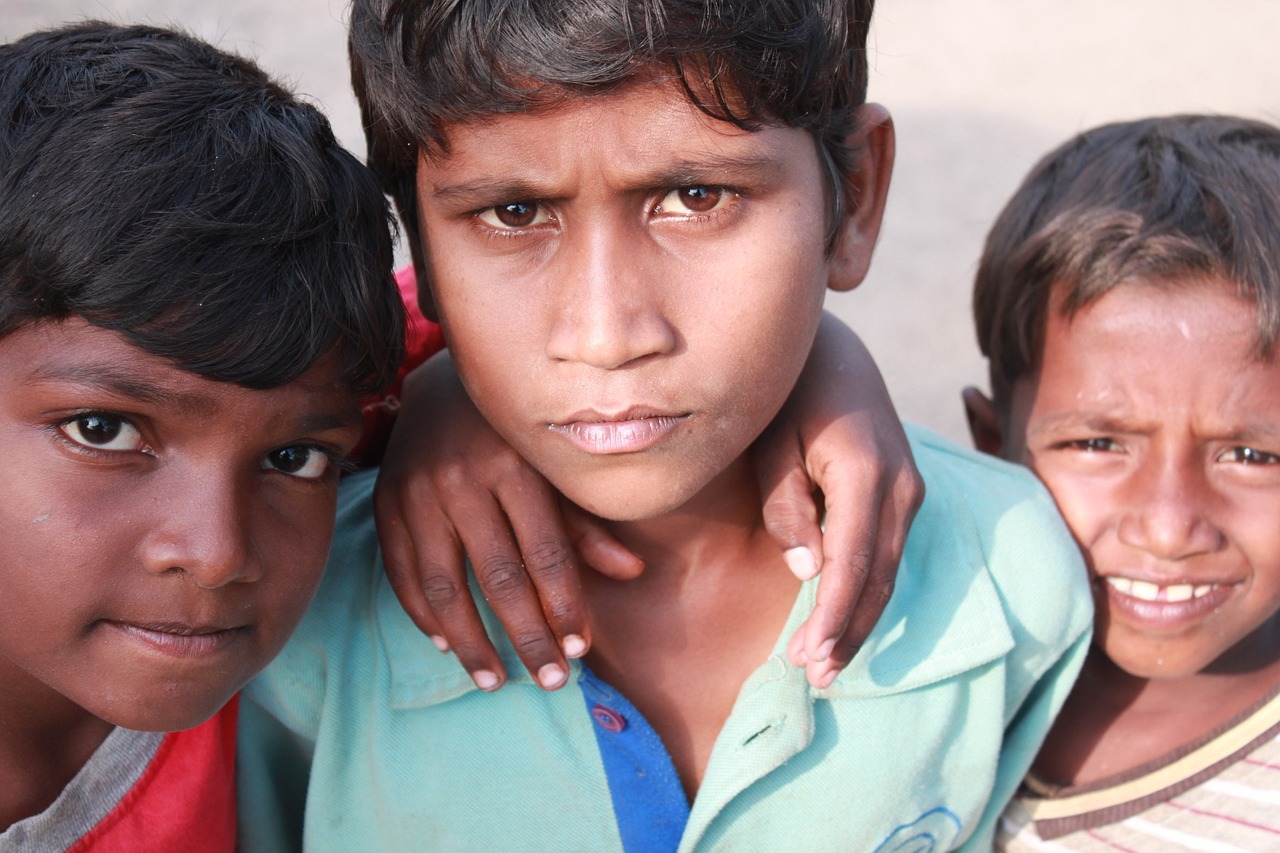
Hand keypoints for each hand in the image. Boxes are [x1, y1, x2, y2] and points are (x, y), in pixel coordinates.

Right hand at [373, 352, 642, 691]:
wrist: (440, 387)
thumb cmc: (512, 437)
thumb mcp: (552, 468)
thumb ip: (585, 523)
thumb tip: (632, 572)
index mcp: (515, 466)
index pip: (545, 551)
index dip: (564, 605)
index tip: (580, 651)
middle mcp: (463, 479)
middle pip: (499, 576)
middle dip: (527, 636)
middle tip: (550, 681)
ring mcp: (418, 493)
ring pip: (444, 585)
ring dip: (471, 641)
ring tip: (495, 680)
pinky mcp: (387, 502)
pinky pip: (401, 573)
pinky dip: (423, 614)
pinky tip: (447, 643)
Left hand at [753, 312, 923, 687]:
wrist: (834, 349)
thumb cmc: (790, 394)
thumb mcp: (772, 442)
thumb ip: (786, 503)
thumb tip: (807, 569)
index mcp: (864, 470)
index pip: (852, 562)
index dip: (832, 615)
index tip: (810, 657)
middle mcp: (900, 484)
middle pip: (878, 577)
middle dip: (847, 631)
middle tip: (814, 676)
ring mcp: (909, 489)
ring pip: (888, 571)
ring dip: (859, 619)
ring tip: (824, 663)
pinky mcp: (904, 493)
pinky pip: (888, 554)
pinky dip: (866, 591)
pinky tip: (842, 620)